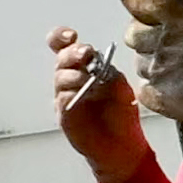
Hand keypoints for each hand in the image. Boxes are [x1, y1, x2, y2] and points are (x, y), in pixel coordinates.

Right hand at [41, 28, 144, 170]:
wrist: (122, 147)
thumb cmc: (121, 116)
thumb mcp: (122, 88)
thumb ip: (111, 73)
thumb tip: (100, 62)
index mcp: (85, 68)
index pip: (64, 47)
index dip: (62, 37)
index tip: (71, 35)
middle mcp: (72, 80)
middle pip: (61, 58)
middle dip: (72, 53)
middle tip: (84, 54)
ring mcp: (66, 97)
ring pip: (60, 76)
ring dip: (73, 74)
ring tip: (86, 79)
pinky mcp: (65, 115)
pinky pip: (62, 98)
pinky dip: (70, 92)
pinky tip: (80, 93)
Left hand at [112, 0, 182, 147]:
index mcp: (176, 19)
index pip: (138, 2)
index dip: (138, 4)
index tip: (142, 8)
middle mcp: (159, 42)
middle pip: (131, 34)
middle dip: (144, 35)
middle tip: (164, 41)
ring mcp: (155, 71)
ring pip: (138, 61)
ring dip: (151, 61)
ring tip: (173, 67)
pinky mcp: (153, 95)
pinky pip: (144, 86)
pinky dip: (155, 86)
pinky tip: (173, 86)